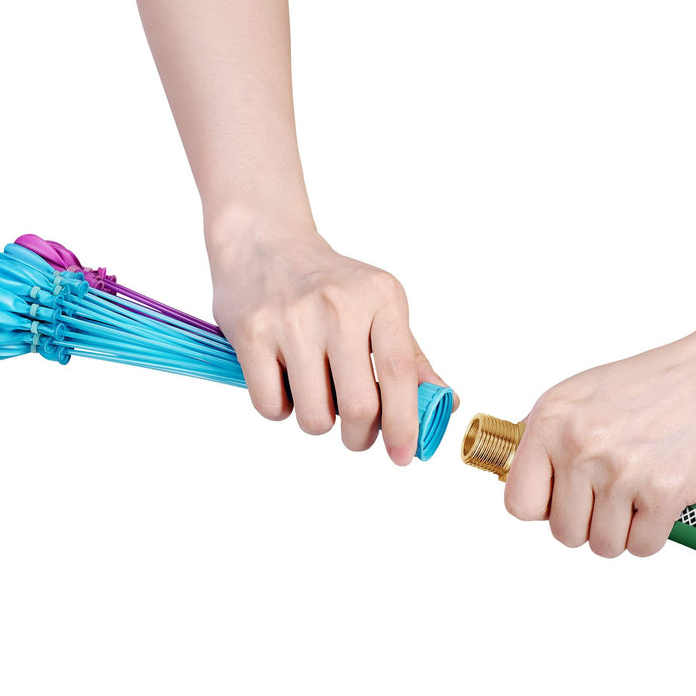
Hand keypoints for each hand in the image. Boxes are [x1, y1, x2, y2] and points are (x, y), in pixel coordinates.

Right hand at [206, 214, 455, 464]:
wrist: (264, 240)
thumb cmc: (328, 283)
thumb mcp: (379, 305)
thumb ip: (409, 357)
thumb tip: (443, 403)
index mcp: (380, 297)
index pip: (399, 373)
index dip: (405, 423)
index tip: (404, 455)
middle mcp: (338, 305)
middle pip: (360, 405)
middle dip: (360, 437)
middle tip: (356, 436)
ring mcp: (292, 318)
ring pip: (314, 415)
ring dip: (317, 422)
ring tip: (314, 394)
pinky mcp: (252, 332)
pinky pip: (271, 406)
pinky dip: (280, 409)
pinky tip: (282, 380)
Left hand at [504, 280, 695, 555]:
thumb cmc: (649, 383)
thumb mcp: (577, 395)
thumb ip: (543, 436)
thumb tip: (515, 475)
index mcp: (551, 420)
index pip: (518, 502)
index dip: (540, 507)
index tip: (556, 498)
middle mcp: (580, 445)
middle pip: (563, 532)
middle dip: (585, 521)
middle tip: (606, 493)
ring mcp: (621, 471)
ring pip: (603, 545)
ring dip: (619, 529)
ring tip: (633, 491)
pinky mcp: (664, 492)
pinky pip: (642, 547)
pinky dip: (651, 533)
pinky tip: (656, 499)